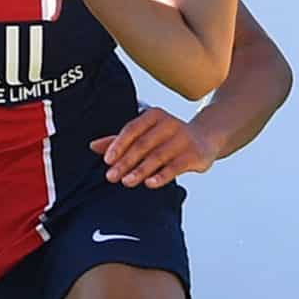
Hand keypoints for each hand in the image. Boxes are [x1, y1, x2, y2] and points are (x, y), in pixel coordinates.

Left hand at [92, 106, 211, 187]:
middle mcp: (170, 124)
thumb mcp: (145, 135)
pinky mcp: (195, 154)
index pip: (132, 129)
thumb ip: (120, 140)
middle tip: (111, 176)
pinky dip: (162, 175)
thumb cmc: (167, 138)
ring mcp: (184, 138)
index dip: (119, 145)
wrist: (206, 138)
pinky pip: (176, 166)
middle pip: (143, 144)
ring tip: (127, 182)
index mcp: (154, 115)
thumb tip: (92, 146)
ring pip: (158, 156)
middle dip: (126, 161)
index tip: (107, 160)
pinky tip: (150, 183)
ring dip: (141, 170)